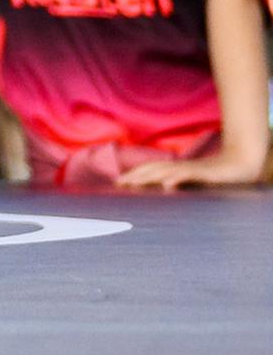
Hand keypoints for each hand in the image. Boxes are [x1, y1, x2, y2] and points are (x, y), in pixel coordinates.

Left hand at [115, 150, 265, 190]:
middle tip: (119, 182)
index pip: (150, 170)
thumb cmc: (212, 175)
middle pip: (152, 169)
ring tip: (133, 182)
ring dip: (148, 176)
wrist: (236, 166)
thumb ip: (177, 183)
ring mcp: (189, 169)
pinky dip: (175, 178)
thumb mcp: (191, 181)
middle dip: (135, 175)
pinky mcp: (201, 173)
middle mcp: (179, 167)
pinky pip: (186, 175)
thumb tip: (161, 188)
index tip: (118, 182)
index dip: (134, 175)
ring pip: (165, 170)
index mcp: (175, 169)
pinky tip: (165, 184)